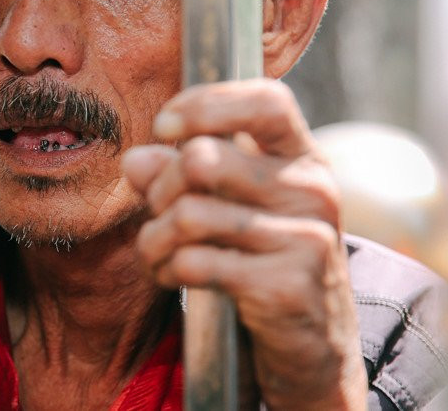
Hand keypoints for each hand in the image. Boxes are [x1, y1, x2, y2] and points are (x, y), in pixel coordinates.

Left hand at [122, 79, 366, 410]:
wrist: (313, 347)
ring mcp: (307, 239)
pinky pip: (195, 262)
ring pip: (189, 214)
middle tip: (159, 212)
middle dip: (159, 189)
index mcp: (301, 157)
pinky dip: (167, 270)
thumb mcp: (226, 205)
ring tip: (158, 251)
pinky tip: (173, 276)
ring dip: (155, 238)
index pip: (266, 100)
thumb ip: (177, 174)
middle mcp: (312, 190)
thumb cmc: (260, 258)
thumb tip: (135, 160)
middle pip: (202, 159)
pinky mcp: (287, 287)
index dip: (205, 104)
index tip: (163, 126)